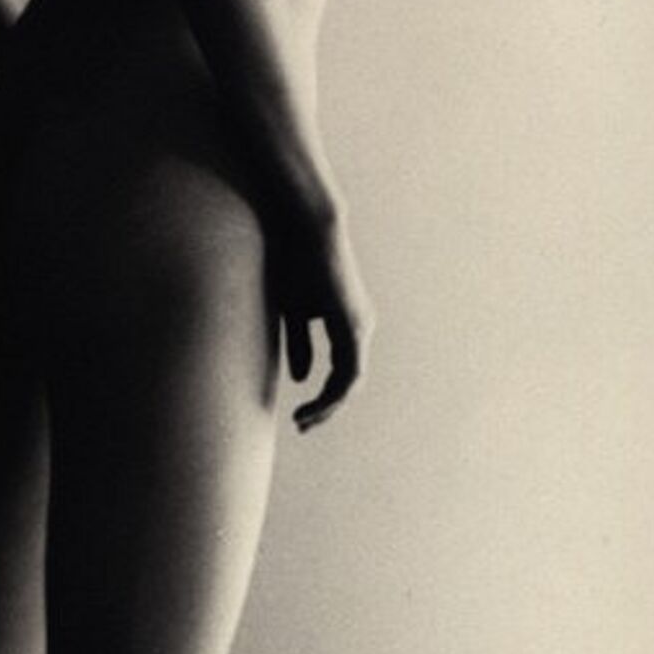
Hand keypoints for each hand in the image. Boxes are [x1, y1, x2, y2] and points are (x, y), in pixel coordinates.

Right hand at [272, 211, 373, 431]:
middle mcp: (360, 327)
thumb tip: (301, 378)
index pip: (340, 372)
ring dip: (328, 406)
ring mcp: (360, 326)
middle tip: (303, 425)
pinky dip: (331, 392)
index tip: (300, 414)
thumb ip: (300, 345)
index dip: (323, 397)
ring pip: (350, 382)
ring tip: (305, 420)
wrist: (306, 228)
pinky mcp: (353, 324)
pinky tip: (313, 403)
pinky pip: (348, 371)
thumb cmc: (295, 262)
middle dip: (326, 408)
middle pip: (348, 383)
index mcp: (347, 324)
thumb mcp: (293, 313)